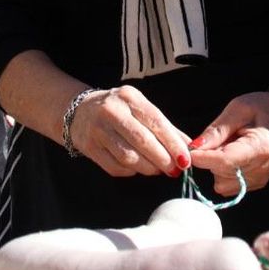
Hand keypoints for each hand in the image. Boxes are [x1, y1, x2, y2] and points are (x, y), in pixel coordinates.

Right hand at [68, 85, 190, 178]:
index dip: (173, 143)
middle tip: (174, 170)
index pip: (156, 122)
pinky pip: (115, 166)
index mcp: (130, 98)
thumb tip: (189, 146)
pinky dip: (131, 171)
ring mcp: (98, 130)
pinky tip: (137, 168)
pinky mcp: (89, 147)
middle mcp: (112, 111)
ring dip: (148, 168)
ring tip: (156, 170)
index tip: (185, 159)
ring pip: (128, 156)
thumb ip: (165, 127)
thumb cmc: (119, 110)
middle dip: (162, 159)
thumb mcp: (140, 108)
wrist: (79, 111)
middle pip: (142, 141)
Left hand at [189, 91, 268, 194]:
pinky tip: (231, 157)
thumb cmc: (257, 109)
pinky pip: (226, 186)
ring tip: (228, 147)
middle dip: (210, 158)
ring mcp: (259, 179)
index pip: (226, 161)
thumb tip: (195, 148)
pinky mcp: (254, 185)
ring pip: (220, 183)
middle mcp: (263, 168)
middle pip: (221, 172)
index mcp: (261, 146)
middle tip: (219, 140)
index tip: (190, 151)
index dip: (204, 158)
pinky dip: (222, 173)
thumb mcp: (236, 109)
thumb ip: (216, 130)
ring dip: (216, 167)